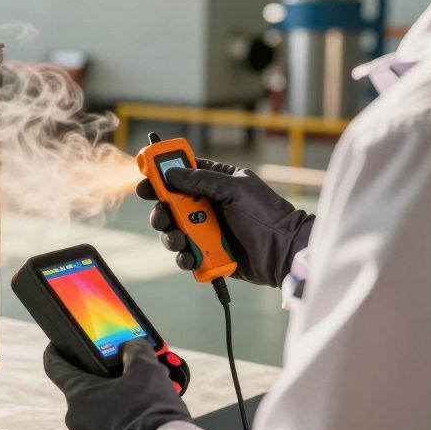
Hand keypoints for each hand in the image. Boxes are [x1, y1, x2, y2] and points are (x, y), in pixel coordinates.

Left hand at [43, 340, 190, 429]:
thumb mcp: (147, 370)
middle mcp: (75, 420)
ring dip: (112, 412)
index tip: (55, 347)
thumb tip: (132, 347)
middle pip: (84, 395)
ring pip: (96, 419)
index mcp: (79, 394)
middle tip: (126, 382)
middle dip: (103, 386)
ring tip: (139, 409)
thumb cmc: (149, 411)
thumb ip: (136, 352)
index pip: (56, 367)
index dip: (56, 353)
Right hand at [135, 158, 314, 287]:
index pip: (181, 172)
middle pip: (170, 204)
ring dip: (170, 236)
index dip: (161, 174)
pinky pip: (184, 254)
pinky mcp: (207, 252)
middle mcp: (207, 205)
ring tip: (180, 240)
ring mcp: (206, 229)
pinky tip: (190, 256)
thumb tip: (171, 174)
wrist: (284, 251)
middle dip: (162, 210)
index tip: (146, 179)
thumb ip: (203, 180)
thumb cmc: (267, 215)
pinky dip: (183, 256)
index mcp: (215, 182)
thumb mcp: (236, 189)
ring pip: (173, 230)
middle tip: (164, 215)